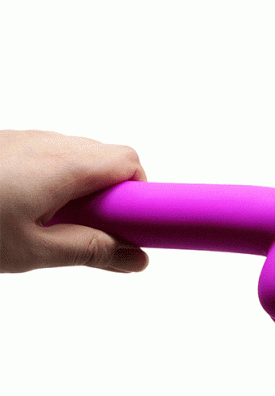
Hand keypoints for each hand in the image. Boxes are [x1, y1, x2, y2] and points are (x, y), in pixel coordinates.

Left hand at [0, 130, 148, 272]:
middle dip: (112, 194)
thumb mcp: (30, 250)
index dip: (139, 194)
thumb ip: (88, 250)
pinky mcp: (9, 143)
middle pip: (107, 159)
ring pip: (79, 156)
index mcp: (64, 165)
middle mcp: (49, 142)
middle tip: (94, 230)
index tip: (132, 224)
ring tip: (56, 222)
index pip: (129, 163)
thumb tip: (134, 257)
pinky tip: (30, 207)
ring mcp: (27, 139)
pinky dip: (58, 178)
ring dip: (84, 186)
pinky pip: (51, 154)